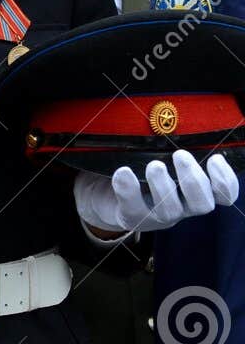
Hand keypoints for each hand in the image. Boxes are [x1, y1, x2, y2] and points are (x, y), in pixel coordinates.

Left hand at [74, 151, 238, 234]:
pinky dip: (128, 189)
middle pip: (202, 204)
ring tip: (155, 165)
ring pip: (171, 210)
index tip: (215, 159)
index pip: (224, 195)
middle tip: (180, 155)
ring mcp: (160, 215)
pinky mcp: (134, 216)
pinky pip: (133, 208)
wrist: (117, 197)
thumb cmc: (152, 172)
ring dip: (163, 185)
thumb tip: (181, 126)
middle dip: (193, 179)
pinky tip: (123, 172)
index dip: (225, 181)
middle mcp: (184, 206)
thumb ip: (179, 150)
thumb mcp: (169, 161)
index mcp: (198, 192)